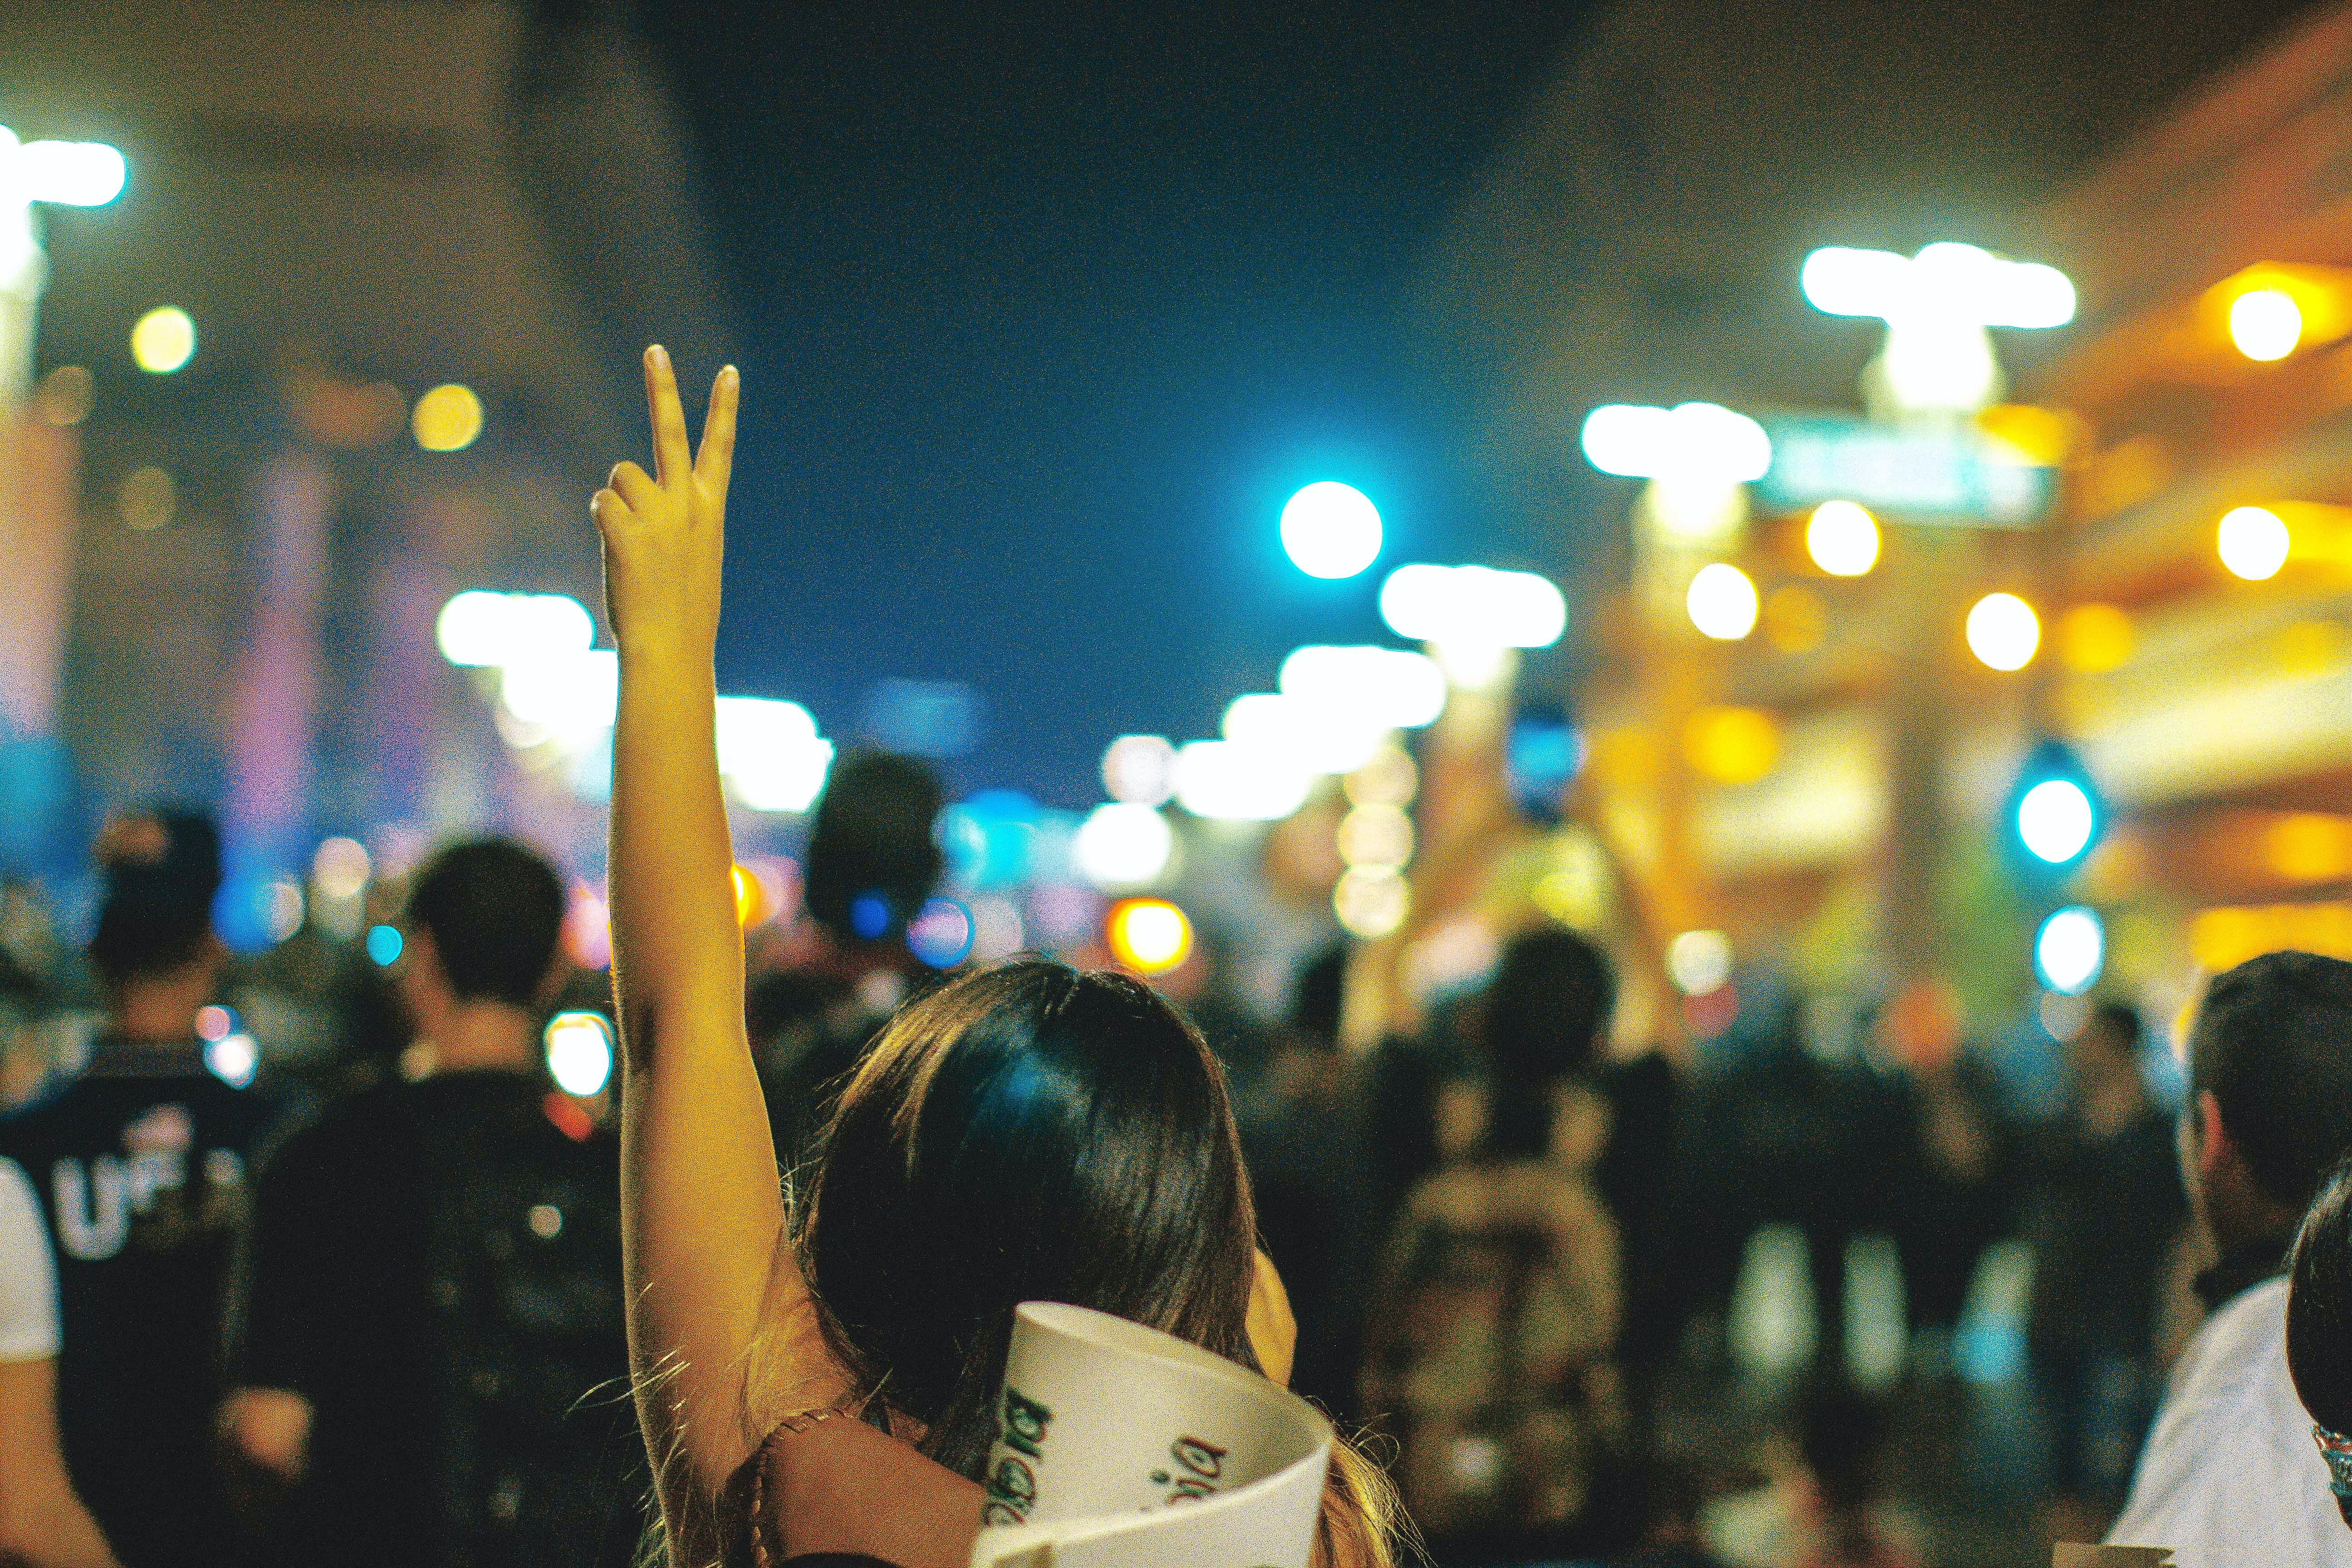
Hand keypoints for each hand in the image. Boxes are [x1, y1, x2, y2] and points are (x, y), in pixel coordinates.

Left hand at [592, 346, 737, 655]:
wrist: (671, 646)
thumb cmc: (681, 609)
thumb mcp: (692, 557)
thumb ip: (671, 520)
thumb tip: (626, 498)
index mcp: (710, 509)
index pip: (720, 447)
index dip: (724, 408)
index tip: (729, 372)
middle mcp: (688, 503)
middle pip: (671, 432)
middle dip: (663, 388)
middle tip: (654, 350)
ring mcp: (659, 515)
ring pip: (620, 477)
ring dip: (618, 504)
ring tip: (634, 546)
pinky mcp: (626, 529)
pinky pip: (601, 503)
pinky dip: (603, 525)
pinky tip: (618, 554)